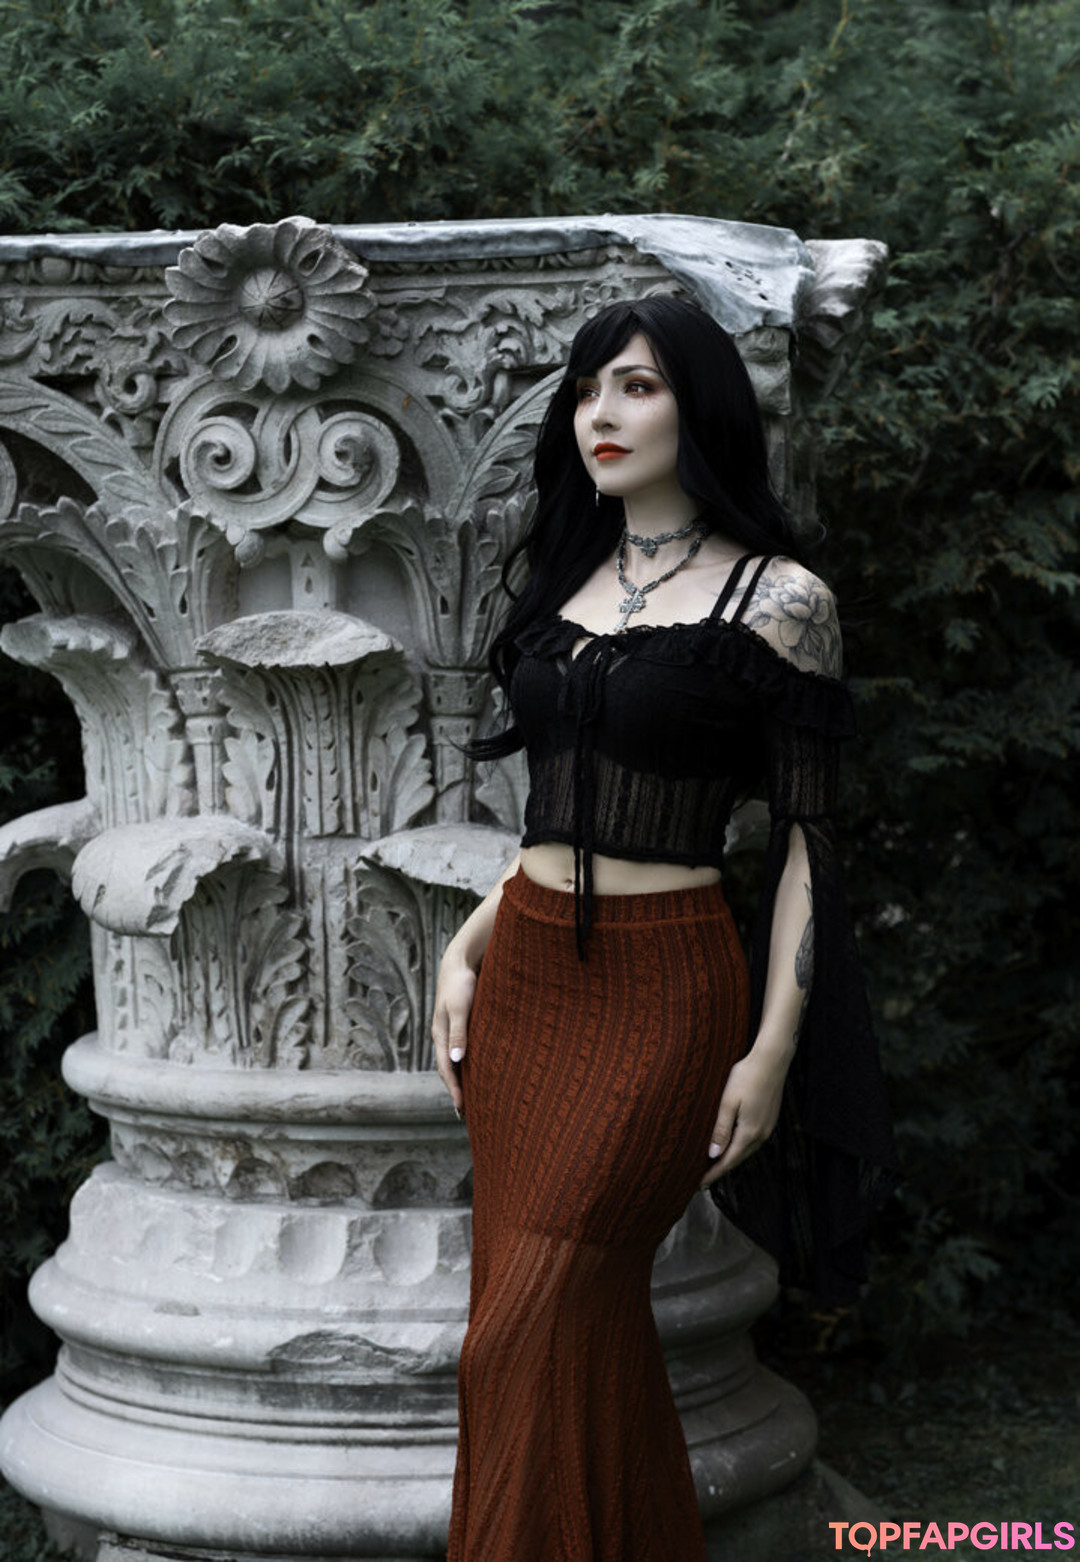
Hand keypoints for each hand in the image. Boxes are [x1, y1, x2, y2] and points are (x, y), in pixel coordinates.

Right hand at [431, 945, 477, 1115]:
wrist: (459, 960)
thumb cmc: (461, 983)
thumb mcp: (459, 1009)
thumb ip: (459, 1033)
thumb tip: (456, 1061)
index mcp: (440, 1035)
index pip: (446, 1070)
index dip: (453, 1090)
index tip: (462, 1109)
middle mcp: (443, 1035)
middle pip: (448, 1068)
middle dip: (455, 1089)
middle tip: (465, 1113)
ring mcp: (451, 1029)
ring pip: (454, 1060)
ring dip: (460, 1078)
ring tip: (471, 1096)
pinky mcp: (460, 1023)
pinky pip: (461, 1049)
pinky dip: (466, 1063)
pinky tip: (476, 1068)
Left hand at [698, 1043, 792, 1190]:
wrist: (771, 1060)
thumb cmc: (747, 1077)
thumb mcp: (728, 1102)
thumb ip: (721, 1130)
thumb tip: (713, 1154)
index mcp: (749, 1132)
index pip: (728, 1161)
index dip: (714, 1173)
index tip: (700, 1184)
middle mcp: (761, 1134)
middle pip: (738, 1158)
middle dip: (721, 1169)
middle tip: (704, 1177)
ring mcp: (768, 1127)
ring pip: (747, 1150)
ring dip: (732, 1158)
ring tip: (715, 1164)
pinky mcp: (770, 1119)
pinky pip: (753, 1140)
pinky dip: (741, 1147)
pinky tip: (733, 1144)